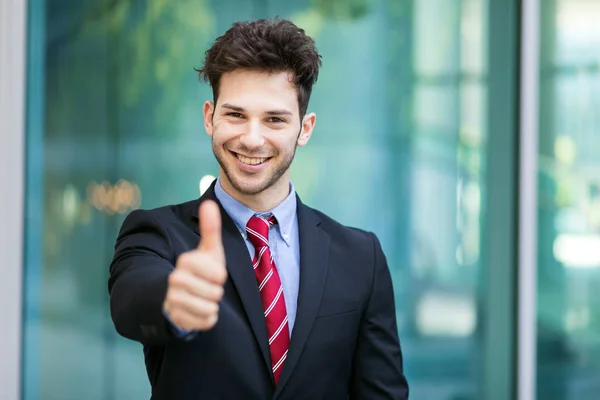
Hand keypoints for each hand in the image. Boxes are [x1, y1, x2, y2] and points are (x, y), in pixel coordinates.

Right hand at [163, 200, 226, 330]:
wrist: (178, 294)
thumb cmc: (200, 269)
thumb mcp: (208, 250)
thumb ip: (210, 228)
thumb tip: (209, 203)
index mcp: (185, 262)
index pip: (217, 272)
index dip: (220, 274)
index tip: (214, 273)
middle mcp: (174, 280)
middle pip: (215, 293)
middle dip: (216, 292)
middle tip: (208, 288)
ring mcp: (173, 301)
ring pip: (209, 308)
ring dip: (212, 305)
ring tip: (203, 299)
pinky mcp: (176, 320)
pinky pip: (205, 323)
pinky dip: (208, 319)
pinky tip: (199, 311)